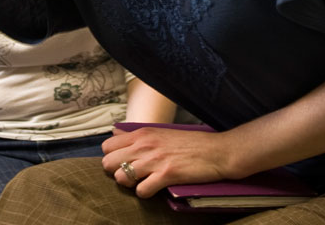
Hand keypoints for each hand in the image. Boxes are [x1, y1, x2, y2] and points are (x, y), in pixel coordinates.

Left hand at [101, 127, 238, 197]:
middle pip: (108, 163)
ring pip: (121, 178)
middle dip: (116, 172)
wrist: (217, 151)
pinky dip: (145, 193)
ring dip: (129, 184)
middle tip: (131, 176)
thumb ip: (136, 134)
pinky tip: (153, 189)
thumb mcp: (160, 131)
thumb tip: (115, 132)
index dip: (112, 157)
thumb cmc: (190, 143)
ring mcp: (154, 160)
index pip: (107, 146)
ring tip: (142, 182)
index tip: (122, 163)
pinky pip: (141, 190)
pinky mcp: (166, 175)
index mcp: (142, 133)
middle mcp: (144, 145)